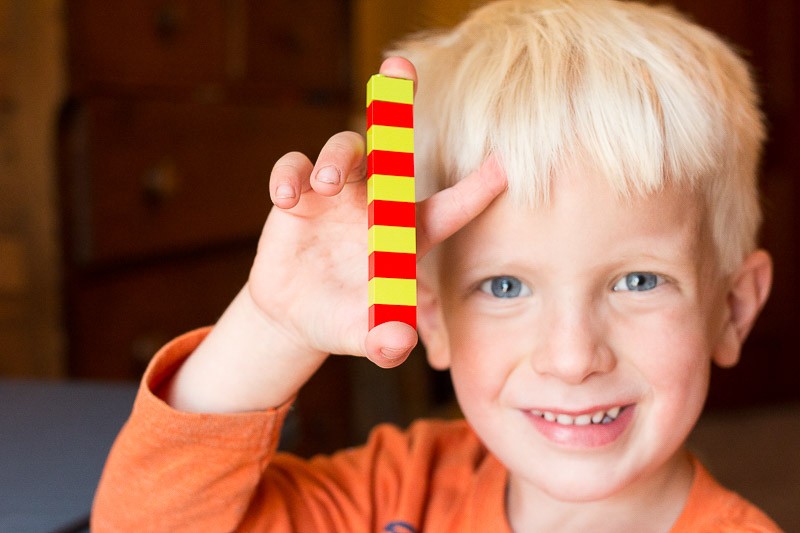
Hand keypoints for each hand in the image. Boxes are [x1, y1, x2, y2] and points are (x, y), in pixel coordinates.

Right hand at [249, 57, 506, 367]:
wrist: (297, 315)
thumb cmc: (345, 319)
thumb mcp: (365, 335)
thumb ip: (384, 341)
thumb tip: (396, 345)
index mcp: (406, 236)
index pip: (447, 209)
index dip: (475, 188)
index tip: (504, 163)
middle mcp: (376, 204)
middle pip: (393, 148)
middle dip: (398, 105)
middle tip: (400, 68)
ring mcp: (337, 195)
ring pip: (345, 150)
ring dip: (337, 155)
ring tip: (328, 181)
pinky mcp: (298, 196)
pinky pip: (294, 167)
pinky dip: (290, 173)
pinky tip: (285, 197)